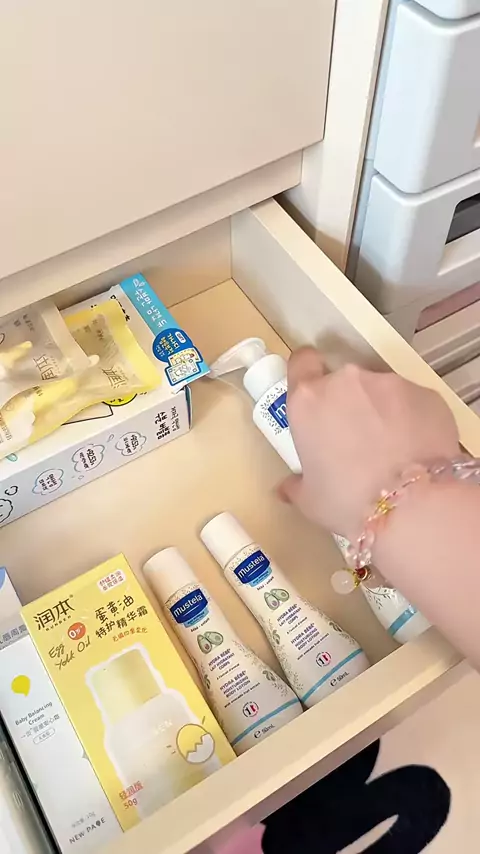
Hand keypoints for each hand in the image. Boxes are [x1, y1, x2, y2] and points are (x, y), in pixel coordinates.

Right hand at [280, 348, 459, 541]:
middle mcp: (347, 381)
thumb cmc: (348, 502)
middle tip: (357, 440)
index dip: (307, 373)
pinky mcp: (426, 393)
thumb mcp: (311, 501)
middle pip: (344, 381)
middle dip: (349, 403)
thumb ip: (296, 485)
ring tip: (393, 449)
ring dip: (382, 411)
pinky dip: (413, 419)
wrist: (415, 505)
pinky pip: (413, 402)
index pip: (302, 362)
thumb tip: (288, 487)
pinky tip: (418, 450)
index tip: (315, 393)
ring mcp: (390, 383)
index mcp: (309, 400)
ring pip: (381, 391)